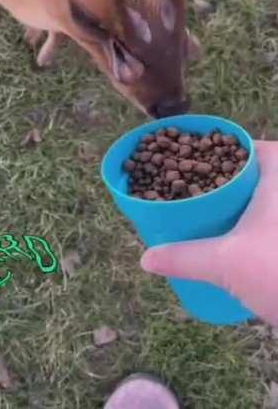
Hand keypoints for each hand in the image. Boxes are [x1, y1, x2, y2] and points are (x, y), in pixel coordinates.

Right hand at [141, 141, 277, 324]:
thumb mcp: (225, 263)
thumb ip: (183, 257)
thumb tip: (146, 258)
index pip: (247, 147)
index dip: (217, 150)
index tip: (191, 160)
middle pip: (254, 172)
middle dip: (224, 179)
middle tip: (193, 188)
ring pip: (263, 197)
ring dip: (240, 202)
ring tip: (207, 212)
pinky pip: (269, 217)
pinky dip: (254, 220)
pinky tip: (234, 236)